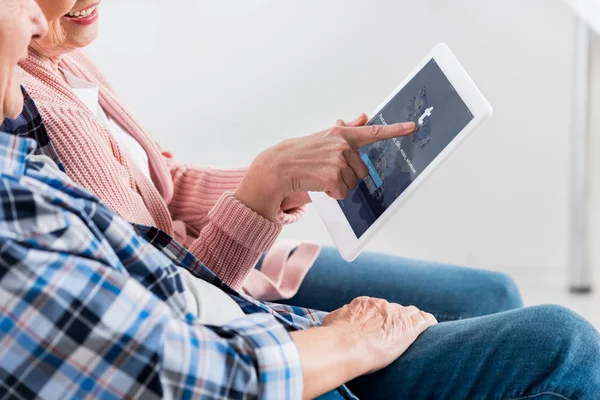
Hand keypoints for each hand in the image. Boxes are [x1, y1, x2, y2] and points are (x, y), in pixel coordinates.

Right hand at [235, 115, 415, 219]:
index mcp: (343, 135)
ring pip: (353, 184)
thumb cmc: (302, 152)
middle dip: (348, 176)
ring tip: (321, 177)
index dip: (396, 130)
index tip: (413, 126)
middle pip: (362, 171)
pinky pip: (343, 193)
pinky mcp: (333, 177)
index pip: (374, 132)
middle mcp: (343, 146)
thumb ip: (348, 129)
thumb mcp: (325, 137)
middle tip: (328, 171)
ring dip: (339, 185)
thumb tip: (363, 116)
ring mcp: (338, 161)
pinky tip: (320, 185)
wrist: (280, 166)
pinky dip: (333, 194)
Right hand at [323, 297, 436, 373]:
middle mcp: (381, 305)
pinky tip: (430, 327)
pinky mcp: (410, 327)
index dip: (380, 316)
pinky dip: (428, 323)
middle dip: (395, 318)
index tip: (378, 325)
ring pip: (411, 313)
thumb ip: (340, 316)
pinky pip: (425, 320)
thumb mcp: (332, 320)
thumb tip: (340, 316)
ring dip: (411, 320)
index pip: (377, 306)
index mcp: (364, 303)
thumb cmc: (335, 336)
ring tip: (414, 330)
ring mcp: (397, 314)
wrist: (346, 345)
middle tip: (393, 332)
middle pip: (394, 309)